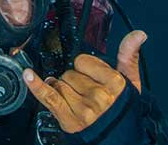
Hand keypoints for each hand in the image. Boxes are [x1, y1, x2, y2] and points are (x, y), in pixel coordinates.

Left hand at [23, 30, 146, 133]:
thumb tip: (139, 33)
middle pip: (69, 73)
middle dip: (74, 81)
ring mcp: (83, 108)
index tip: (93, 79)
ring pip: (59, 84)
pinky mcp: (69, 119)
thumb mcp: (130, 82)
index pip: (82, 61)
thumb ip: (129, 55)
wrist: (120, 139)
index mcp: (114, 82)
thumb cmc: (123, 109)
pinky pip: (49, 97)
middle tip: (87, 94)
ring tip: (78, 102)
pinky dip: (36, 86)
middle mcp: (99, 95)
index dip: (85, 68)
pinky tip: (28, 75)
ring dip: (63, 91)